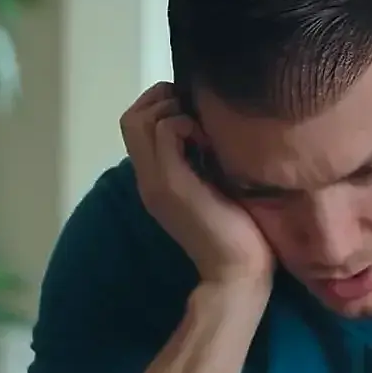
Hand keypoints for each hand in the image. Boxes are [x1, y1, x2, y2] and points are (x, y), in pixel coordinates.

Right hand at [120, 82, 272, 285]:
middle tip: (198, 116)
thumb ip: (203, 158)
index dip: (162, 106)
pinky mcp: (170, 183)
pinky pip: (163, 132)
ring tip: (203, 131)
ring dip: (174, 110)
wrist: (238, 271)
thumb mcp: (216, 184)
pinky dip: (185, 123)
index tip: (196, 114)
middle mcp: (148, 177)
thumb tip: (212, 124)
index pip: (137, 124)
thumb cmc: (238, 231)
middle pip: (132, 116)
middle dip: (164, 101)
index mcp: (156, 177)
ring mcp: (155, 180)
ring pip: (140, 118)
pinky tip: (209, 143)